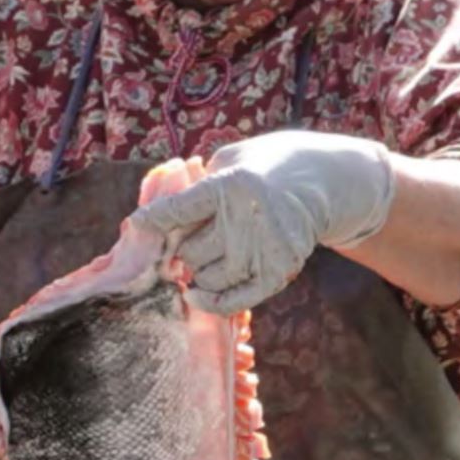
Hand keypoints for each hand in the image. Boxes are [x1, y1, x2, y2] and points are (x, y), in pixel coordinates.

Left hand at [132, 131, 394, 313]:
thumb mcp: (230, 158)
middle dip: (181, 248)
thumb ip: (197, 184)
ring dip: (196, 271)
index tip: (137, 225)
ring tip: (206, 253)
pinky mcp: (280, 271)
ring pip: (208, 276)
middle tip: (188, 238)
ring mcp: (266, 248)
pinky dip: (211, 301)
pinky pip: (234, 299)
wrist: (323, 180)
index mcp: (233, 184)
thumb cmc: (264, 165)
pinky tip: (195, 294)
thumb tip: (159, 221)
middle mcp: (249, 219)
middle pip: (191, 250)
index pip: (180, 208)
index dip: (153, 219)